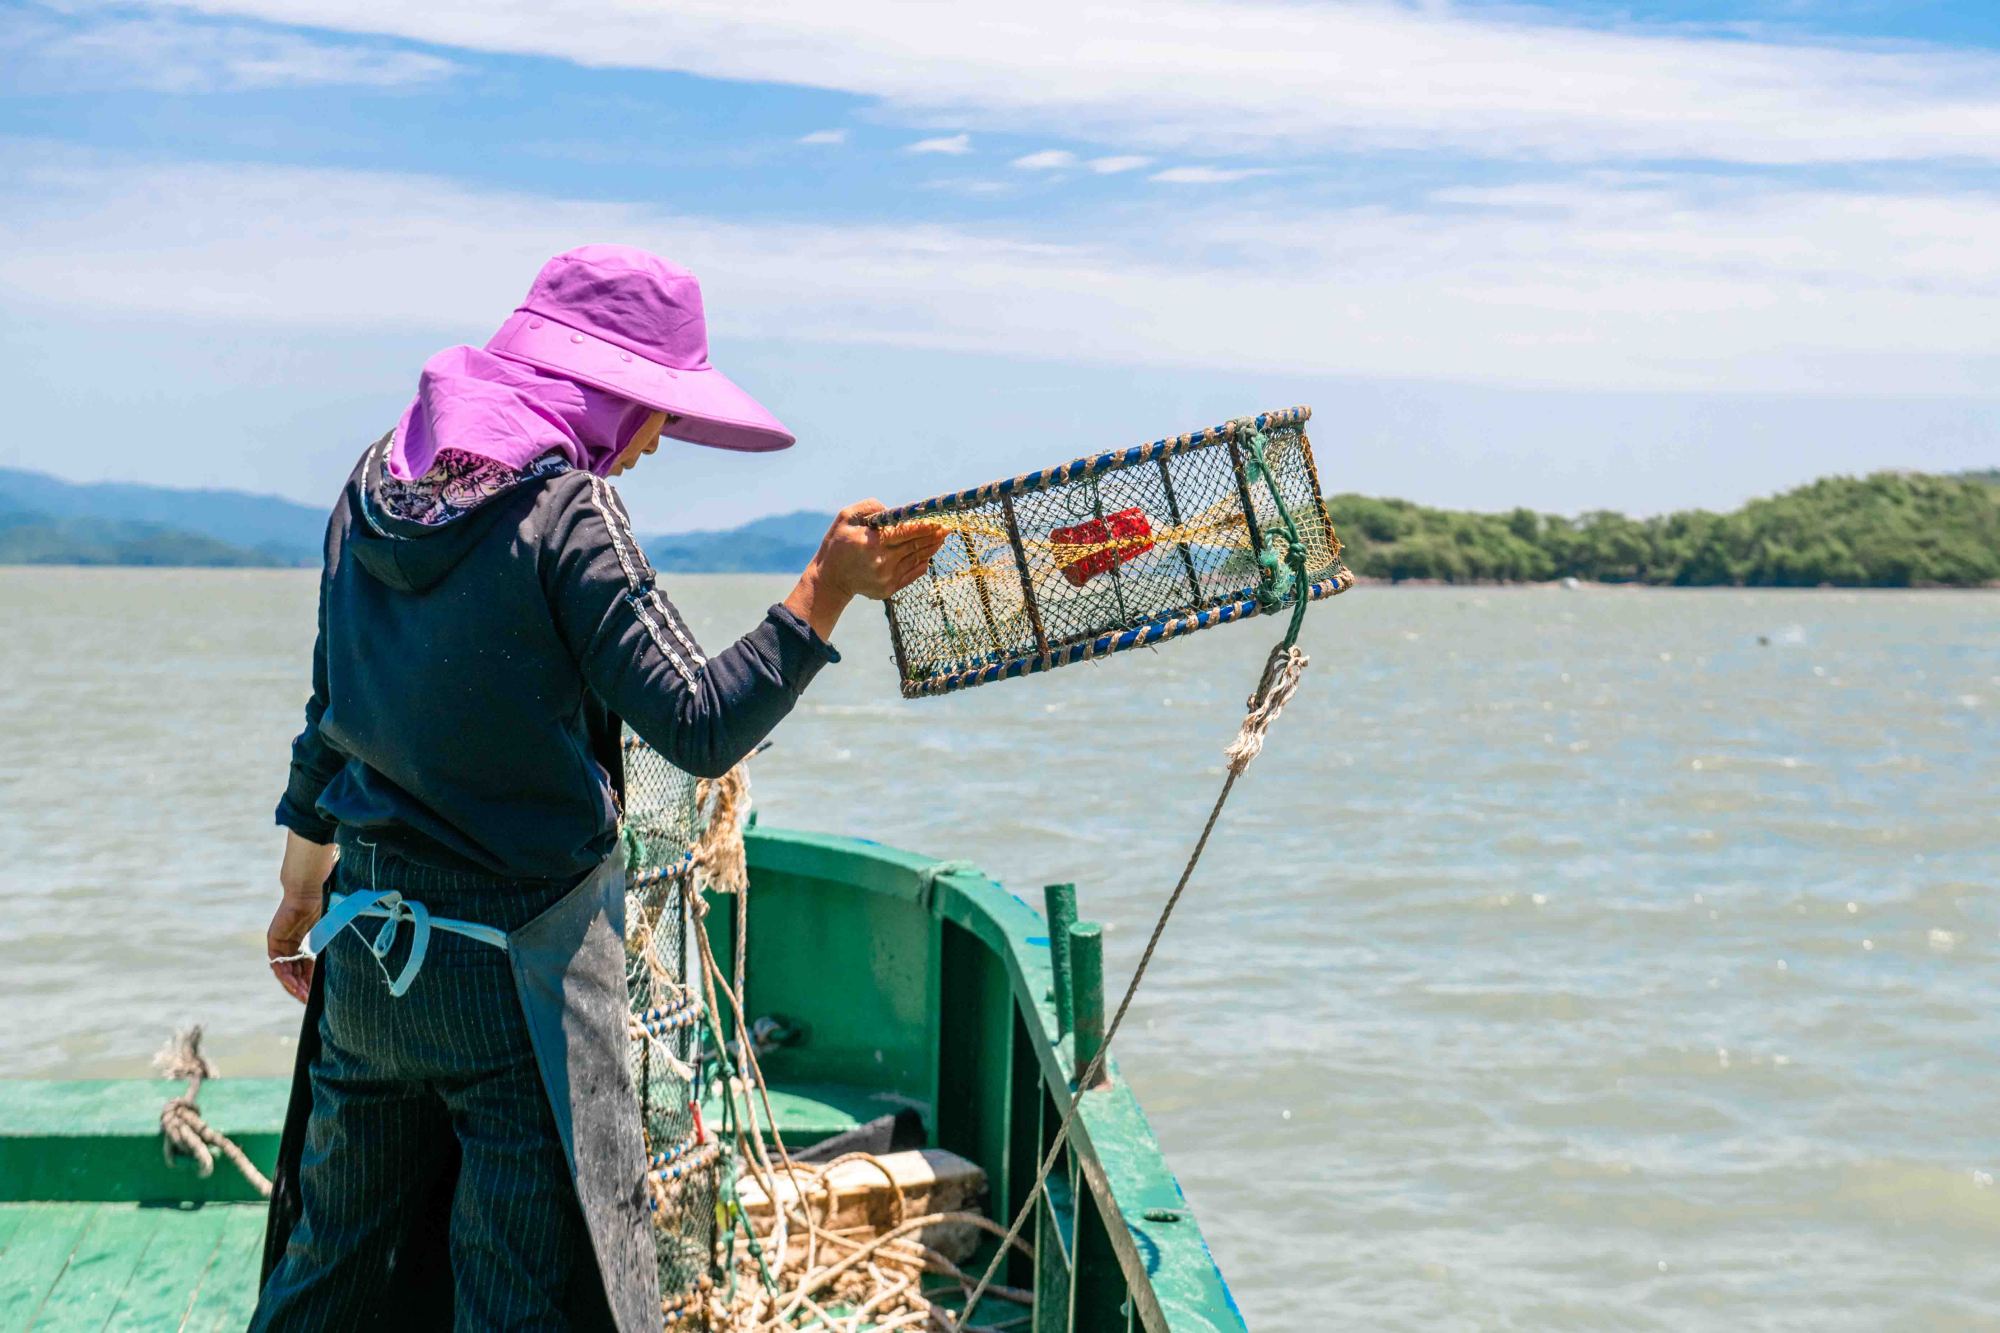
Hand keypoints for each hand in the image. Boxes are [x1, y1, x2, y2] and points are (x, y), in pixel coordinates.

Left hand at [269, 831, 334, 1003]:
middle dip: (302, 988)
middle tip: (310, 1002)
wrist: (310, 889)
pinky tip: (293, 984)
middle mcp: (294, 944)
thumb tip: (351, 967)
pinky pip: (277, 963)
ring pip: (286, 970)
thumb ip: (333, 949)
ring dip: (293, 985)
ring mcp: (283, 942)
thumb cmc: (326, 905)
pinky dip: (284, 975)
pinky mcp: (274, 940)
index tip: (317, 998)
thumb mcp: (332, 934)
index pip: (307, 968)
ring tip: (302, 997)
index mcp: (308, 942)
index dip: (312, 983)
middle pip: (296, 972)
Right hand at [784, 501, 947, 639]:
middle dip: (934, 536)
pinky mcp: (889, 589)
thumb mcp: (846, 518)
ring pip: (917, 559)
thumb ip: (870, 508)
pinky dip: (922, 562)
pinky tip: (928, 554)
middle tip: (947, 527)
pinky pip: (913, 573)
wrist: (830, 580)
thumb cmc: (838, 544)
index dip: (925, 527)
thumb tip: (894, 511)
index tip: (939, 521)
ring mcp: (887, 578)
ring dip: (931, 548)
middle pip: (916, 545)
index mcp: (872, 543)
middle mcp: (882, 562)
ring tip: (941, 538)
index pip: (906, 532)